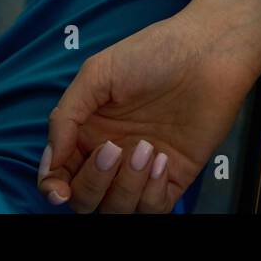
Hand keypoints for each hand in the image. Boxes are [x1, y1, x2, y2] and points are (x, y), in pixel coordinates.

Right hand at [37, 12, 254, 212]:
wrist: (209, 51)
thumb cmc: (154, 53)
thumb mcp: (97, 72)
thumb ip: (65, 116)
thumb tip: (51, 161)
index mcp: (89, 131)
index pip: (59, 174)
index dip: (53, 188)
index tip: (59, 190)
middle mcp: (113, 153)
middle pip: (85, 199)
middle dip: (93, 183)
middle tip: (114, 148)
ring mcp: (143, 167)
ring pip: (117, 208)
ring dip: (126, 185)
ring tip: (147, 147)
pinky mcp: (175, 175)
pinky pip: (153, 208)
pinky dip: (152, 192)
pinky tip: (163, 159)